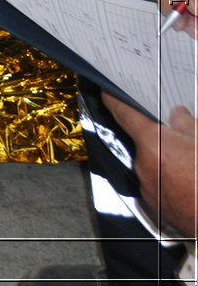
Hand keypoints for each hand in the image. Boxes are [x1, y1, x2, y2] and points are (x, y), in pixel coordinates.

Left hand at [103, 93, 197, 238]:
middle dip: (158, 138)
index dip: (115, 99)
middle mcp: (143, 165)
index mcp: (153, 144)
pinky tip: (187, 180)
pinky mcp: (154, 206)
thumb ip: (188, 124)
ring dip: (165, 160)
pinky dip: (167, 178)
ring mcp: (147, 188)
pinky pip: (156, 182)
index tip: (107, 91)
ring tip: (189, 164)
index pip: (125, 114)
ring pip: (151, 163)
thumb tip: (177, 114)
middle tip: (178, 138)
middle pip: (143, 141)